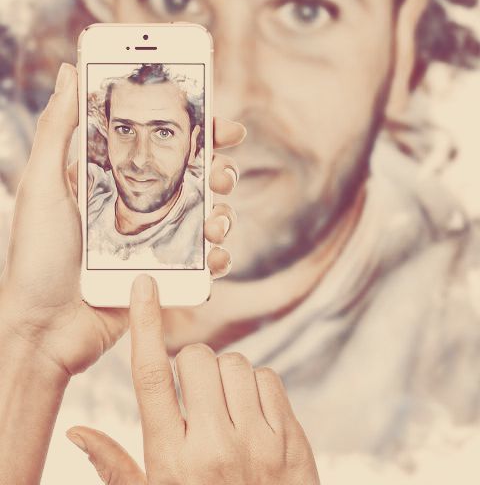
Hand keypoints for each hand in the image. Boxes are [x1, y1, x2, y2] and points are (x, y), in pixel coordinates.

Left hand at [0, 62, 244, 376]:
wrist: (42, 330)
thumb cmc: (35, 256)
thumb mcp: (41, 184)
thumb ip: (57, 127)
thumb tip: (70, 70)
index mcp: (113, 177)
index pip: (161, 142)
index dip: (194, 129)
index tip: (218, 119)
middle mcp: (139, 205)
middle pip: (194, 176)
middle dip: (219, 169)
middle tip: (222, 172)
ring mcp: (155, 240)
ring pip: (206, 215)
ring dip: (223, 212)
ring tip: (216, 220)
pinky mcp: (166, 275)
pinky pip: (204, 262)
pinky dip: (218, 257)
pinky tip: (214, 256)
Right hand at [67, 275, 320, 484]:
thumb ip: (115, 466)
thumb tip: (77, 430)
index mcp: (170, 460)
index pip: (150, 377)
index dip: (145, 325)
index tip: (145, 286)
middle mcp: (213, 447)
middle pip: (197, 359)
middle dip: (192, 363)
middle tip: (194, 393)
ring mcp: (257, 443)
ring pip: (236, 363)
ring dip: (225, 374)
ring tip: (223, 408)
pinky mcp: (291, 441)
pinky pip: (269, 379)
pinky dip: (256, 386)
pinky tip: (251, 415)